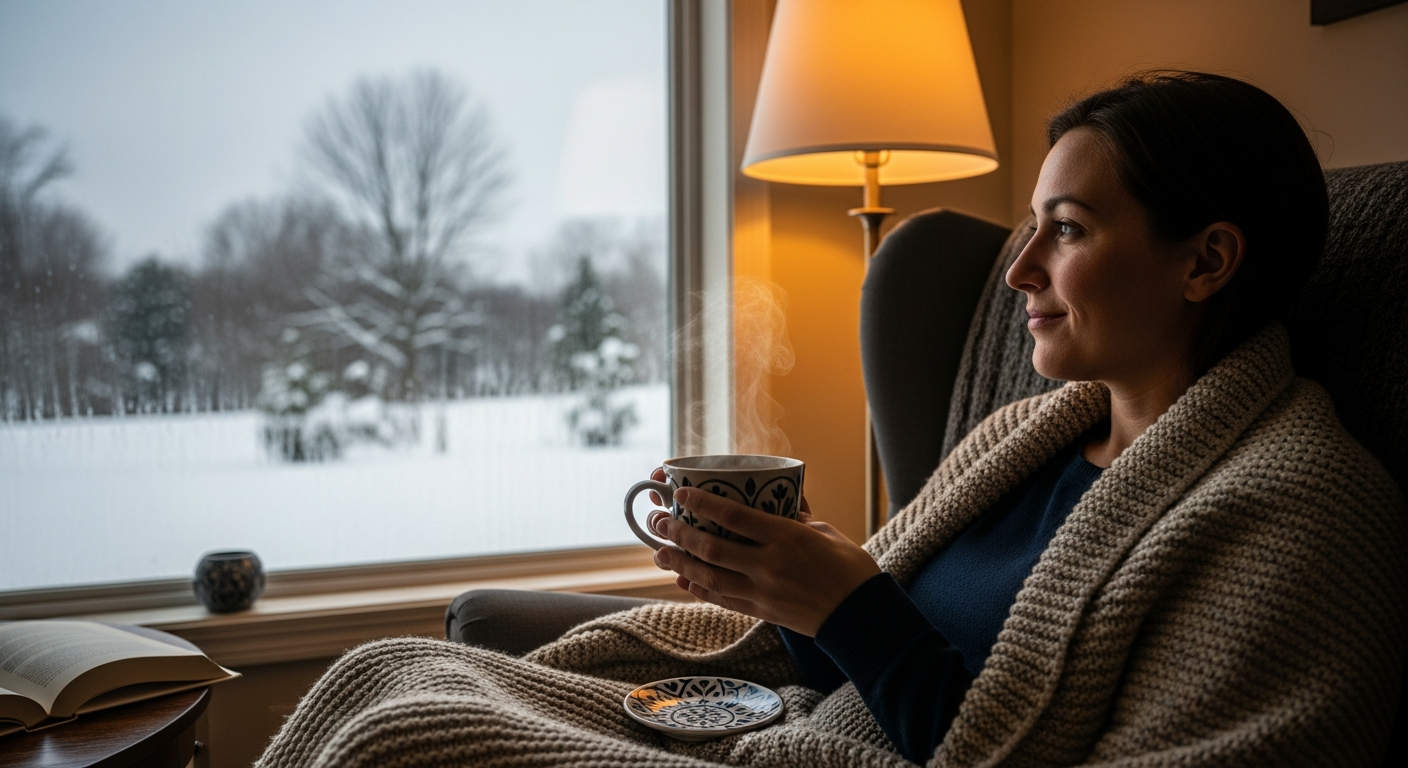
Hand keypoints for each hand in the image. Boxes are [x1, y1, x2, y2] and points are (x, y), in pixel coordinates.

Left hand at [647, 480, 880, 636]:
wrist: (861, 616)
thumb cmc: (849, 567)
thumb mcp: (824, 531)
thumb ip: (793, 518)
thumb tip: (773, 502)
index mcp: (786, 537)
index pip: (734, 515)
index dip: (703, 504)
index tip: (682, 494)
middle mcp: (769, 564)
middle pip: (713, 547)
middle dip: (680, 535)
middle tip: (659, 523)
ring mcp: (763, 591)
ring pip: (710, 577)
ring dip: (681, 564)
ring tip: (659, 553)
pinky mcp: (762, 612)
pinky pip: (722, 599)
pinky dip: (699, 589)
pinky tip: (683, 580)